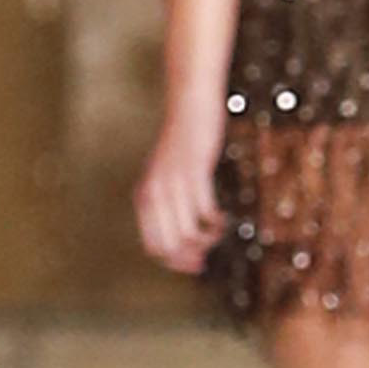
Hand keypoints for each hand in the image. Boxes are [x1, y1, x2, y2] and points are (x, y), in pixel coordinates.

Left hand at [134, 103, 226, 275]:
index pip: (154, 247)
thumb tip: (183, 231)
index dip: (175, 262)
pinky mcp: (195, 173)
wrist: (190, 103)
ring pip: (188, 235)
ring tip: (218, 232)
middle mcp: (155, 194)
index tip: (196, 264)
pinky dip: (216, 222)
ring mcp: (173, 184)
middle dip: (191, 258)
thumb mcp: (166, 174)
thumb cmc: (182, 141)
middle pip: (171, 247)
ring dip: (207, 241)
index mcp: (145, 197)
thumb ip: (167, 200)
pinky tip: (223, 217)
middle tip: (208, 255)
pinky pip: (205, 212)